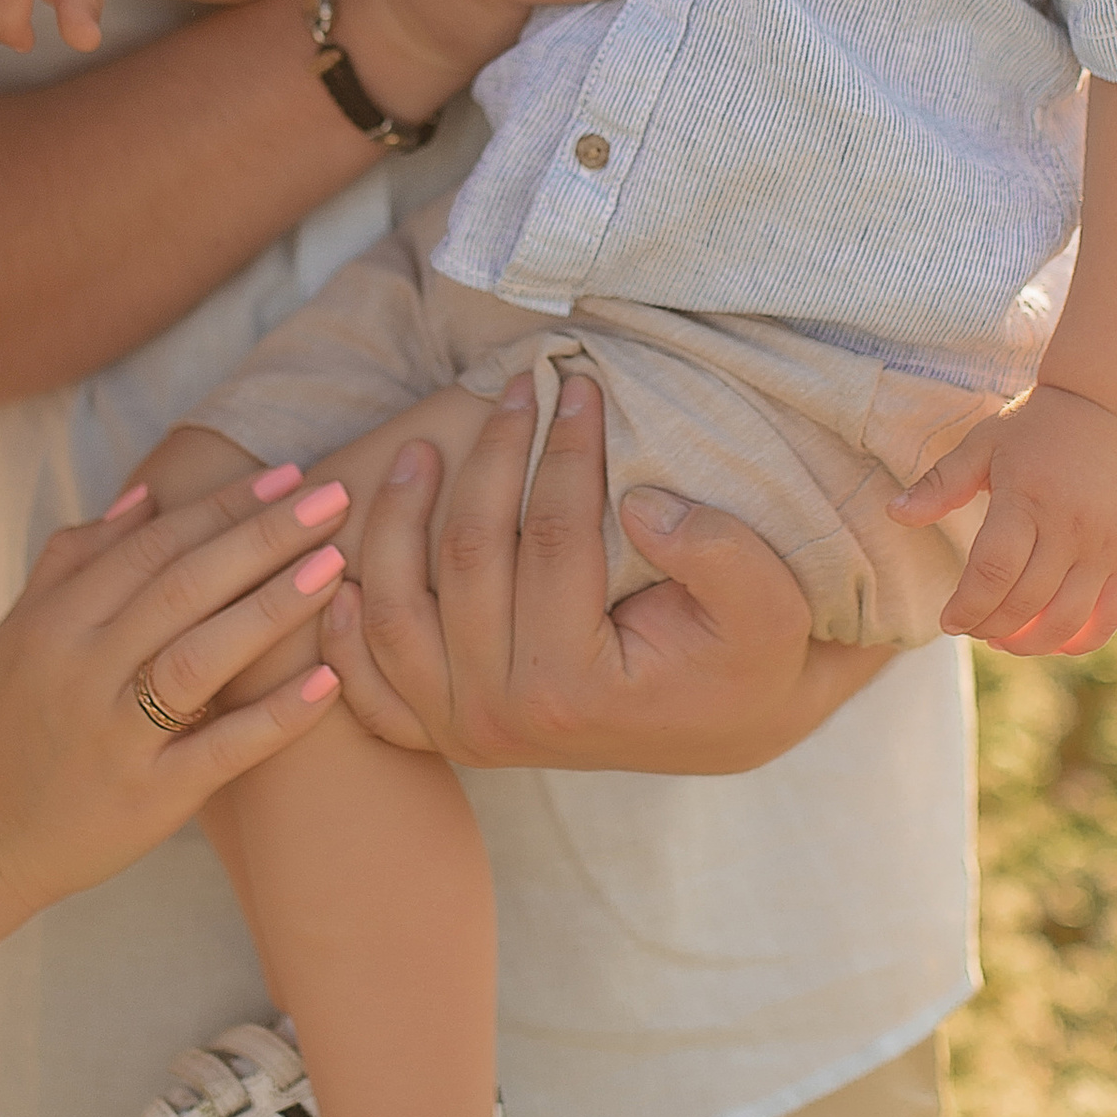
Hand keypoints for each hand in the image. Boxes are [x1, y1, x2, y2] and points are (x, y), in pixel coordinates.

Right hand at [0, 470, 346, 921]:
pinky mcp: (146, 799)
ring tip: (335, 566)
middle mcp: (82, 672)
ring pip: (201, 657)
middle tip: (332, 497)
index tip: (285, 475)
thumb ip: (73, 562)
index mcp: (53, 624)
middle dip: (262, 535)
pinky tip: (328, 682)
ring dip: (272, 607)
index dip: (221, 506)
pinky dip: (276, 715)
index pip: (150, 546)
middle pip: (183, 586)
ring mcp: (115, 737)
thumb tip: (142, 495)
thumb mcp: (16, 635)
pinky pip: (221, 750)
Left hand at [319, 372, 889, 774]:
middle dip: (489, 455)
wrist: (728, 727)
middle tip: (513, 388)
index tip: (578, 382)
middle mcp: (501, 719)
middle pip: (467, 558)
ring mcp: (460, 732)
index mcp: (575, 689)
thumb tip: (638, 501)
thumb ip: (721, 554)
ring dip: (394, 521)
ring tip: (417, 450)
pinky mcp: (439, 735)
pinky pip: (368, 683)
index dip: (568, 450)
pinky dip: (347, 629)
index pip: (555, 539)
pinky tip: (345, 563)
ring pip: (393, 609)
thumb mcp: (772, 609)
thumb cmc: (749, 661)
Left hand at [892, 383, 1116, 654]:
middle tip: (970, 629)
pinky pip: (1110, 614)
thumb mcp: (983, 444)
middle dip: (990, 627)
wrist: (1111, 405)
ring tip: (1004, 641)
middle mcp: (1070, 526)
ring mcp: (1106, 544)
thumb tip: (893, 514)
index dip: (967, 607)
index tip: (947, 622)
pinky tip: (1053, 641)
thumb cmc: (1037, 425)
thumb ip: (941, 484)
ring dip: (1031, 644)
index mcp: (1027, 497)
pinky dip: (1082, 639)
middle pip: (1026, 602)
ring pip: (1068, 619)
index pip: (993, 572)